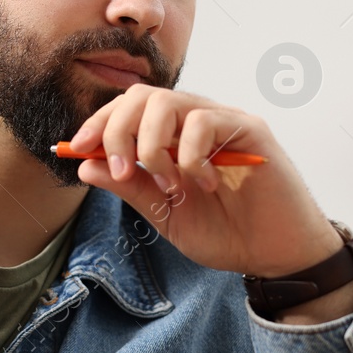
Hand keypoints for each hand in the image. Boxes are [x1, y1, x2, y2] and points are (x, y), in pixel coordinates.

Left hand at [69, 85, 344, 276]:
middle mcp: (195, 122)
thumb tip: (86, 166)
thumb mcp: (167, 214)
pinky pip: (204, 121)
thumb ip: (131, 188)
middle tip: (119, 170)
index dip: (99, 123)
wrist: (275, 256)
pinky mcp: (249, 129)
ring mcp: (222, 122)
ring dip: (152, 146)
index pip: (128, 110)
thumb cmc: (228, 234)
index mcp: (172, 139)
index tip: (76, 149)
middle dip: (117, 129)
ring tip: (168, 185)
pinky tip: (203, 183)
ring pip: (169, 102)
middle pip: (141, 96)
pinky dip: (190, 155)